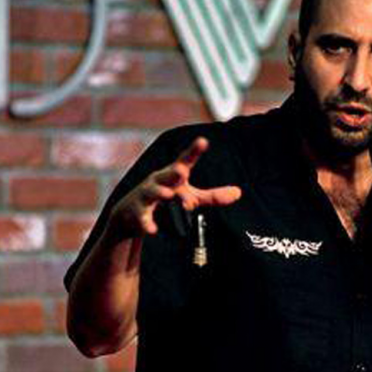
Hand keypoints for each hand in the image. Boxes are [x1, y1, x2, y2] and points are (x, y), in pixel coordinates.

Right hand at [109, 137, 241, 236]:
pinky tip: (153, 230)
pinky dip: (147, 223)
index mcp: (173, 174)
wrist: (131, 212)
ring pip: (152, 192)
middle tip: (182, 172)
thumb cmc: (167, 198)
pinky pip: (142, 217)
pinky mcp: (137, 212)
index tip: (203, 141)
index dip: (194, 151)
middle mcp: (159, 180)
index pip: (185, 160)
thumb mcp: (190, 195)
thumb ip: (213, 195)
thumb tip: (239, 193)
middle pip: (167, 174)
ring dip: (160, 192)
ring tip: (168, 195)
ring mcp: (146, 195)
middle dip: (173, 172)